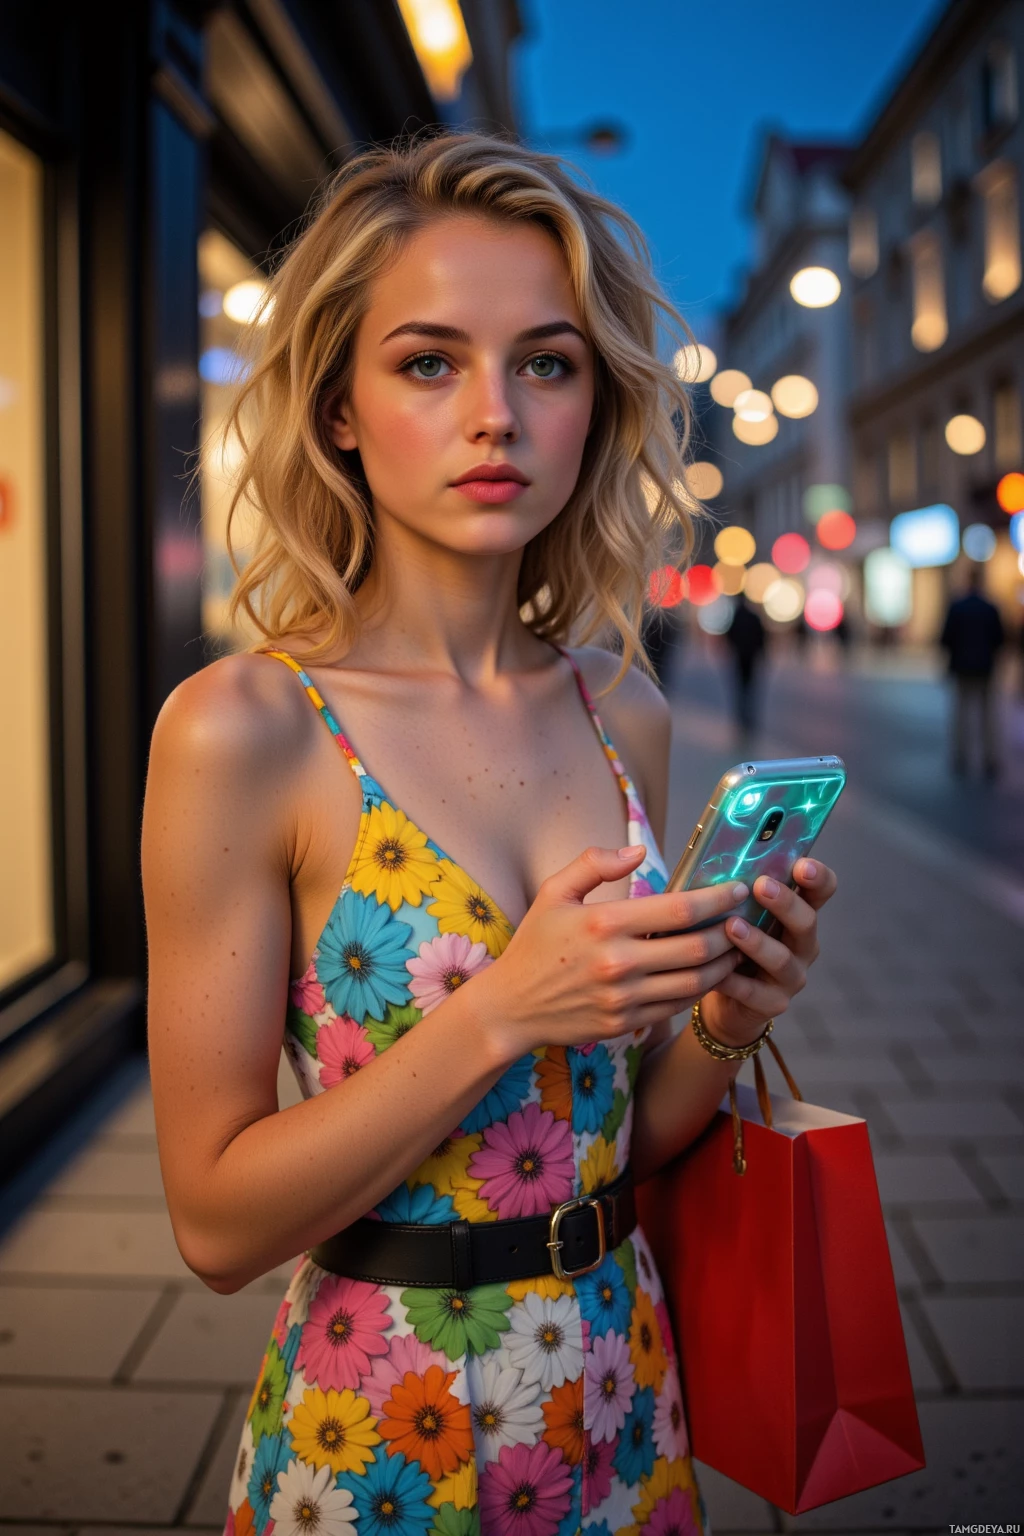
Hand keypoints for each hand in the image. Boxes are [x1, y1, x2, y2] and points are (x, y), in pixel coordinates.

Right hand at [474, 844, 746, 1061]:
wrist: (511, 1008)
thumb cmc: (534, 945)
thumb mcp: (553, 893)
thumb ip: (594, 864)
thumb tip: (637, 852)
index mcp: (604, 923)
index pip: (680, 909)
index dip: (718, 898)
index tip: (738, 889)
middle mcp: (618, 963)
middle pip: (698, 947)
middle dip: (731, 931)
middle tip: (746, 918)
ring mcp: (624, 998)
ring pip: (696, 982)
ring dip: (725, 963)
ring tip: (737, 947)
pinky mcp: (626, 1023)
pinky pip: (677, 1006)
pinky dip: (700, 989)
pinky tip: (709, 974)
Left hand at [698, 859, 837, 1047]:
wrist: (727, 1000)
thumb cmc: (731, 945)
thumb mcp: (737, 914)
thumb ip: (736, 893)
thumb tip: (710, 857)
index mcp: (797, 915)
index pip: (821, 890)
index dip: (818, 877)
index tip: (802, 865)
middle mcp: (802, 945)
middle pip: (806, 921)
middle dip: (786, 903)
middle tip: (761, 886)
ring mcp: (791, 976)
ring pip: (782, 959)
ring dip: (757, 941)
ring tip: (732, 926)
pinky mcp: (774, 1003)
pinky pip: (754, 992)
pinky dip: (734, 981)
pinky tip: (716, 972)